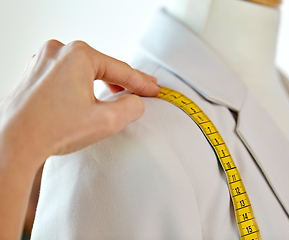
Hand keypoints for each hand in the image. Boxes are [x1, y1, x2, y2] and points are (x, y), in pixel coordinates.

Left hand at [0, 40, 159, 239]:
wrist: (13, 143)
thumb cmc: (53, 130)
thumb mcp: (106, 121)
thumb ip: (131, 107)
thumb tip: (136, 101)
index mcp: (78, 55)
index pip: (121, 69)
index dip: (142, 82)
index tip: (154, 90)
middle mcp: (58, 51)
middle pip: (102, 67)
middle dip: (122, 82)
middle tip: (141, 91)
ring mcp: (43, 60)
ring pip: (84, 71)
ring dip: (102, 83)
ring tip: (118, 95)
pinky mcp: (35, 73)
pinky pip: (67, 75)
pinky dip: (82, 85)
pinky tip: (89, 97)